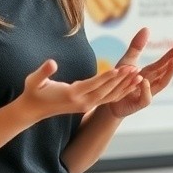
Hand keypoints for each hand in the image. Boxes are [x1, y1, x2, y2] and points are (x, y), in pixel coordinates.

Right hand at [21, 59, 141, 121]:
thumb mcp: (34, 80)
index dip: (106, 77)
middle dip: (121, 79)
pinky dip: (120, 92)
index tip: (119, 68)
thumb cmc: (34, 91)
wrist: (33, 110)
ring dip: (124, 86)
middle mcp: (82, 102)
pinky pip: (107, 99)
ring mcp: (86, 105)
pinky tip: (131, 85)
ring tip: (139, 75)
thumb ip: (43, 72)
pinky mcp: (87, 105)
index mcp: (72, 94)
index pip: (93, 84)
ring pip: (110, 96)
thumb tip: (51, 63)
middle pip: (106, 90)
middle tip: (135, 68)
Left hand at [107, 27, 172, 119]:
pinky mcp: (138, 104)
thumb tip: (147, 28)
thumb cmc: (121, 81)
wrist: (110, 101)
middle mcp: (151, 83)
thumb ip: (137, 46)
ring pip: (160, 85)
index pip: (163, 62)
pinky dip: (146, 89)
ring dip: (167, 74)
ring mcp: (146, 94)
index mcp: (149, 73)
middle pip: (165, 72)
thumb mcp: (128, 61)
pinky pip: (146, 98)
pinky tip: (145, 81)